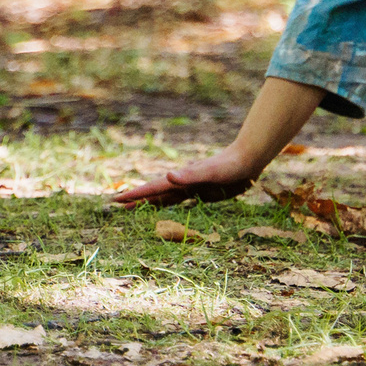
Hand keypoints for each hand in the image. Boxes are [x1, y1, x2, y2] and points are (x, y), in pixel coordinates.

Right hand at [112, 146, 258, 207]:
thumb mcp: (211, 172)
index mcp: (182, 179)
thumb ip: (190, 174)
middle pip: (155, 193)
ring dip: (150, 202)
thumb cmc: (231, 165)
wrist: (247, 159)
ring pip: (165, 197)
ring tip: (134, 207)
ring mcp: (192, 187)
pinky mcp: (202, 192)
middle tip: (117, 205)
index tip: (117, 200)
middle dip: (137, 199)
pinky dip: (168, 203)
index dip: (136, 195)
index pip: (153, 188)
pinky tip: (164, 206)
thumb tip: (168, 176)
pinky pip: (180, 200)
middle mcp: (183, 182)